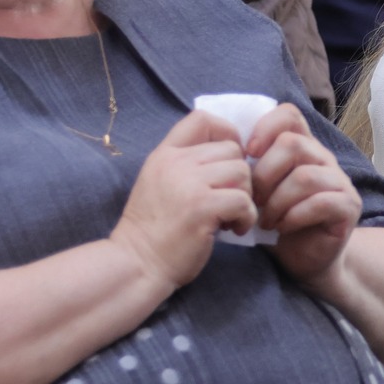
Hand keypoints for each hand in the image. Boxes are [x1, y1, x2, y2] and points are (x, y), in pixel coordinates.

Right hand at [109, 110, 254, 292]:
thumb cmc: (153, 231)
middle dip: (239, 178)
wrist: (136, 265)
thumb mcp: (160, 184)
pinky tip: (233, 230)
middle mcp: (175, 162)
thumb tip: (231, 155)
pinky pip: (244, 200)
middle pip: (232, 150)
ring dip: (244, 197)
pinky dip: (247, 217)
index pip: (202, 118)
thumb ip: (186, 166)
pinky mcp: (202, 207)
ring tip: (230, 217)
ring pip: (242, 172)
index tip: (228, 161)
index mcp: (164, 154)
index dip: (227, 133)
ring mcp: (188, 183)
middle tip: (228, 202)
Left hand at [246, 104, 360, 281]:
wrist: (303, 260)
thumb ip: (248, 167)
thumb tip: (220, 149)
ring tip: (265, 220)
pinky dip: (294, 216)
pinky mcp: (348, 206)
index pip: (288, 115)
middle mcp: (322, 158)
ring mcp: (339, 181)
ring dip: (277, 201)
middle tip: (253, 200)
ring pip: (305, 176)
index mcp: (300, 147)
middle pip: (293, 144)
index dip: (265, 128)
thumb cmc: (275, 222)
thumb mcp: (257, 191)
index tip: (247, 154)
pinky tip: (282, 228)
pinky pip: (322, 202)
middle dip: (264, 174)